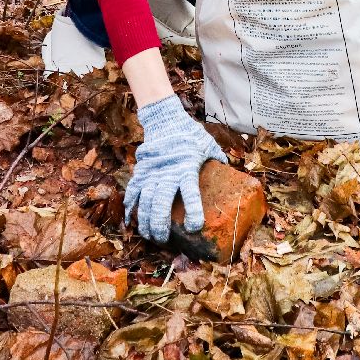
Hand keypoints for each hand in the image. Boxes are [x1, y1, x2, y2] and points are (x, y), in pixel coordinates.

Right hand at [124, 95, 229, 242]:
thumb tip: (230, 170)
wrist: (166, 120)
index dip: (193, 212)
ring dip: (145, 221)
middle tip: (163, 240)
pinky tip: (129, 220)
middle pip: (161, 205)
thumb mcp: (208, 146)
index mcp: (187, 169)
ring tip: (149, 236)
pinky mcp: (141, 172)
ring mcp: (151, 174)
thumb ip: (218, 159)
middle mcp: (167, 174)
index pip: (190, 194)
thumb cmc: (190, 135)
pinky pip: (132, 191)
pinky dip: (129, 206)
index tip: (194, 227)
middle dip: (160, 226)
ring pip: (145, 202)